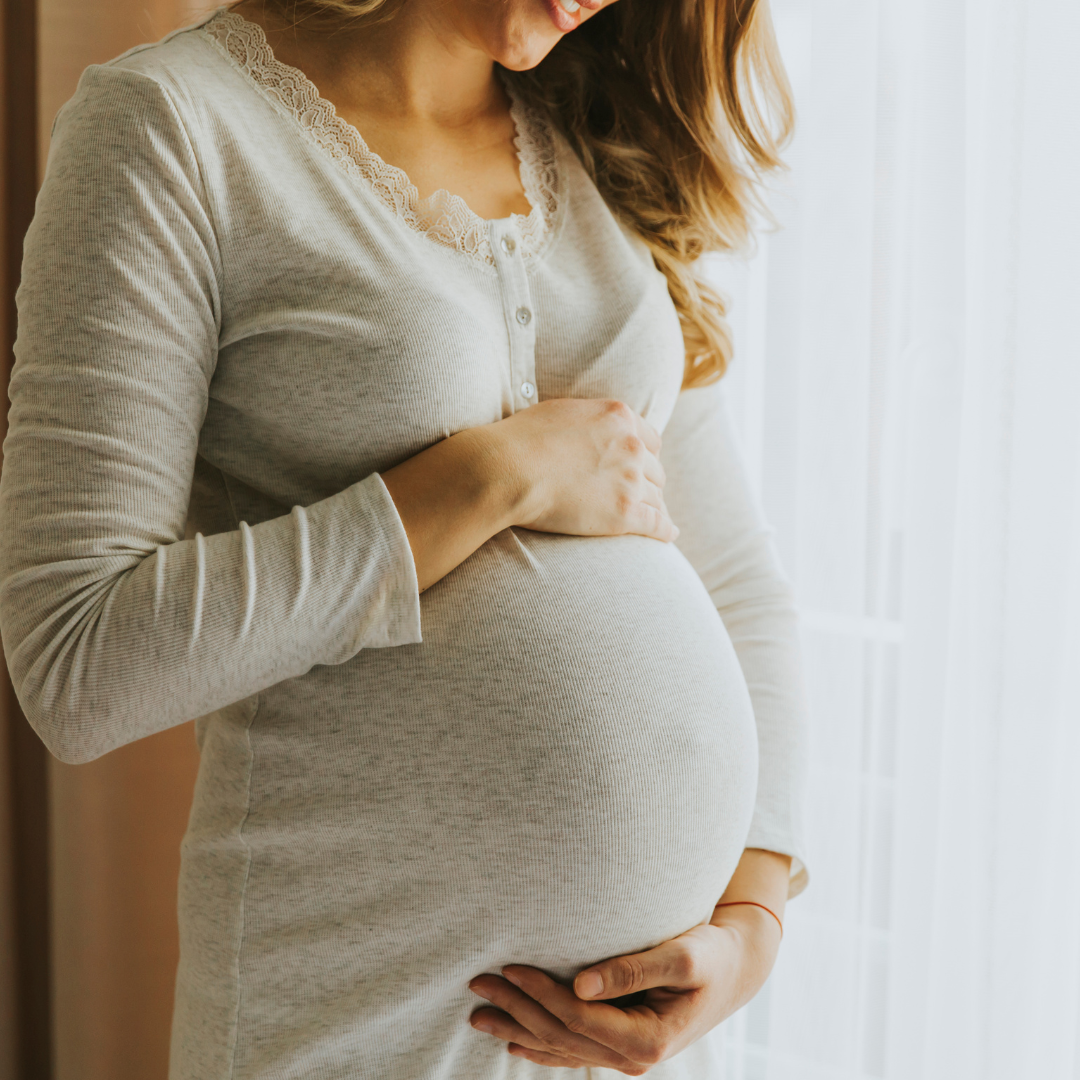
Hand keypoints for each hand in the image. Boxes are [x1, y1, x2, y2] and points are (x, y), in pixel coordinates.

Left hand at [467, 905, 781, 1072]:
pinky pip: (573, 1050)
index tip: (509, 967)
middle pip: (561, 1036)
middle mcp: (633, 1056)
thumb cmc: (711, 953)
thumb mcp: (682, 955)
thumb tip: (580, 982)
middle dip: (516, 1010)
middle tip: (477, 984)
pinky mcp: (622, 1043)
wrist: (735, 969)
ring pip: (561, 1047)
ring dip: (518, 1028)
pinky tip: (514, 1040)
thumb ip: (632, 968)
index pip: (578, 1018)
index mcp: (648, 1038)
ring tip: (478, 1014)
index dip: (540, 994)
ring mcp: (626, 1055)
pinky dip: (540, 1045)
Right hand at [492, 398, 677, 542]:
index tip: (640, 467)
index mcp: (619, 417)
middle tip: (638, 494)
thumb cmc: (522, 439)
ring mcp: (630, 480)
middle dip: (648, 482)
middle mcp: (632, 446)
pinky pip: (656, 524)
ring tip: (654, 518)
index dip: (645, 455)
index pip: (649, 439)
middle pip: (654, 469)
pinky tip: (669, 535)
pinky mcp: (624, 514)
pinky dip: (664, 531)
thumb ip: (589, 420)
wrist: (508, 469)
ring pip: (656, 497)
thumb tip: (591, 427)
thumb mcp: (563, 412)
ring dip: (654, 507)